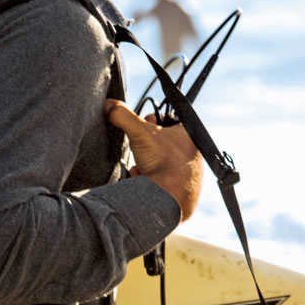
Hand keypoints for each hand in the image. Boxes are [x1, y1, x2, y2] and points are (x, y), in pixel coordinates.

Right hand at [105, 100, 202, 222]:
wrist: (170, 199)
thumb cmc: (164, 162)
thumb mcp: (140, 132)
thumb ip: (123, 115)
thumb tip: (110, 105)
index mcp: (191, 135)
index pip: (170, 119)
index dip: (153, 121)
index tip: (145, 127)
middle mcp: (194, 154)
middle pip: (161, 142)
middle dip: (146, 146)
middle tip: (142, 150)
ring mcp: (190, 175)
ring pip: (159, 162)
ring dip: (146, 164)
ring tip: (144, 168)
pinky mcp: (182, 193)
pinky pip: (160, 182)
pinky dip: (149, 181)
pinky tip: (145, 181)